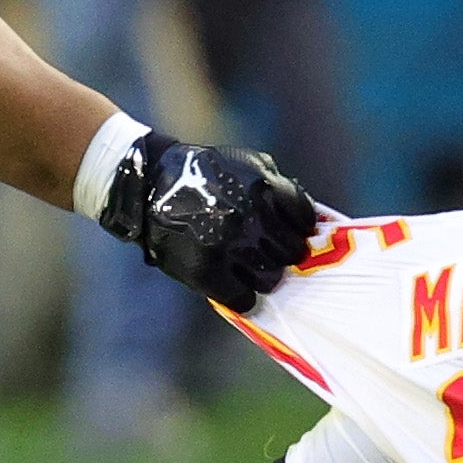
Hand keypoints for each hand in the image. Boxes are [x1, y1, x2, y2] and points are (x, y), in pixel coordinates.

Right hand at [97, 130, 318, 308]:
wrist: (147, 184)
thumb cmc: (203, 175)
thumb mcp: (246, 165)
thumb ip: (278, 187)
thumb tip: (314, 222)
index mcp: (263, 187)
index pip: (304, 220)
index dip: (299, 229)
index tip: (292, 234)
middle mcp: (250, 216)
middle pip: (291, 252)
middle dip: (283, 255)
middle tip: (269, 255)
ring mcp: (228, 244)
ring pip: (270, 278)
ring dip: (265, 278)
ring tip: (252, 271)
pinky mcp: (206, 269)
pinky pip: (243, 298)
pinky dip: (244, 298)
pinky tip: (238, 289)